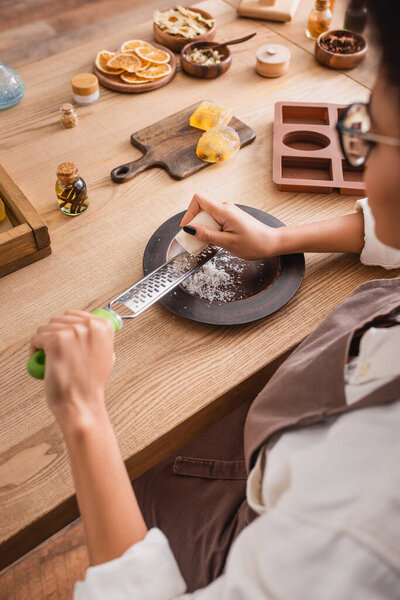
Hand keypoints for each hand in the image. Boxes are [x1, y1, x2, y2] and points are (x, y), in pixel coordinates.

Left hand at [30, 310, 114, 430]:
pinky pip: (37, 338)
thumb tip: (86, 327)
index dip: (67, 329)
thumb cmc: (90, 384)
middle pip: (59, 319)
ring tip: (49, 358)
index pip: (76, 314)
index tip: (65, 341)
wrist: (82, 402)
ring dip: (44, 342)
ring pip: (46, 327)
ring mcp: (72, 332)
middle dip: (55, 335)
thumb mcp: (105, 355)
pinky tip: (42, 361)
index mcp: (104, 326)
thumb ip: (97, 338)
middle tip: (56, 352)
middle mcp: (90, 326)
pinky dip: (35, 350)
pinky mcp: (56, 340)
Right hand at [180, 194, 281, 259]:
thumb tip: (190, 229)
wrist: (271, 243)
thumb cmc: (253, 243)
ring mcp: (229, 212)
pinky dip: (211, 229)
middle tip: (197, 241)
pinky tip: (216, 241)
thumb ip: (207, 235)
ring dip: (204, 228)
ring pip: (208, 216)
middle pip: (202, 209)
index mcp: (224, 211)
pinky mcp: (231, 218)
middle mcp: (226, 208)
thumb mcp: (227, 243)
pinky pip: (215, 220)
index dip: (188, 212)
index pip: (199, 200)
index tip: (186, 228)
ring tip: (209, 243)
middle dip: (196, 224)